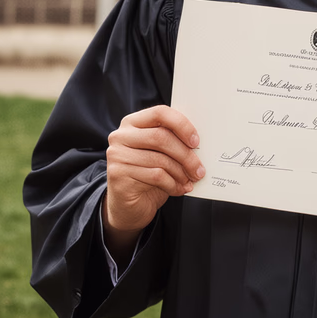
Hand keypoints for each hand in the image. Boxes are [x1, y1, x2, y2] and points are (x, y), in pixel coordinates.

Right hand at [103, 105, 203, 261]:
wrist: (127, 205)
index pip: (160, 113)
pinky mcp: (118, 175)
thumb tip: (199, 140)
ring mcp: (117, 155)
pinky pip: (155, 176)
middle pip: (161, 137)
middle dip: (185, 154)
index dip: (181, 125)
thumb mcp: (160, 153)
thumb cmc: (148, 174)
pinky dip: (173, 184)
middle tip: (199, 168)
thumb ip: (172, 140)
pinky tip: (179, 188)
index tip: (196, 141)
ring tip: (190, 179)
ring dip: (181, 172)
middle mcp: (121, 135)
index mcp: (133, 122)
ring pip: (160, 159)